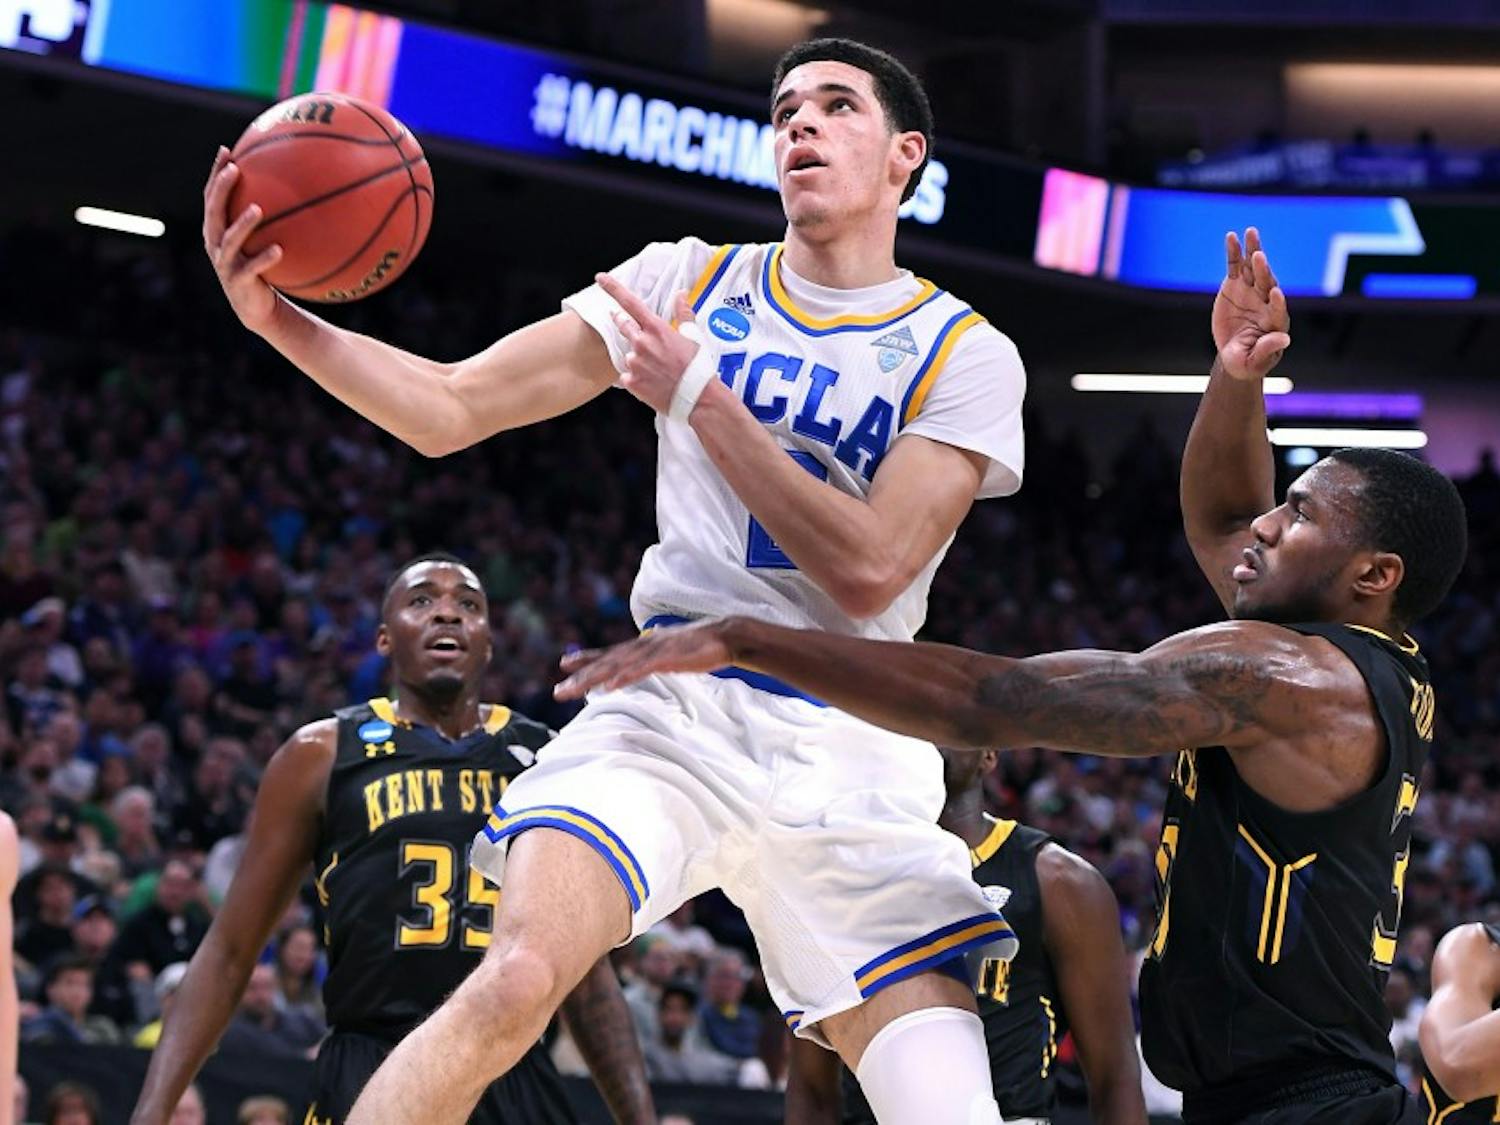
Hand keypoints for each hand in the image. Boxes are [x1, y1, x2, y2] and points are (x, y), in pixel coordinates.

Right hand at [202, 146, 282, 334]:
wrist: (258, 307)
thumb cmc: (262, 267)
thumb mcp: (262, 239)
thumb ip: (271, 216)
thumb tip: (297, 187)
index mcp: (217, 229)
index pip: (211, 196)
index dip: (216, 173)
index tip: (226, 150)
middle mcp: (216, 243)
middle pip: (213, 211)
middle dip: (221, 189)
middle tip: (234, 170)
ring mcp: (225, 263)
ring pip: (230, 240)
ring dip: (243, 224)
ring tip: (257, 209)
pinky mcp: (239, 282)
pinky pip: (252, 268)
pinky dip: (264, 259)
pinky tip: (279, 250)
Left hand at [556, 619, 735, 698]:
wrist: (726, 636)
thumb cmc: (699, 647)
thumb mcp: (670, 654)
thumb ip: (653, 659)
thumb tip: (643, 666)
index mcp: (643, 647)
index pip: (609, 653)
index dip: (586, 658)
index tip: (563, 665)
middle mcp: (643, 646)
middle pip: (606, 662)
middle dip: (580, 677)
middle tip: (558, 692)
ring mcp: (654, 651)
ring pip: (617, 666)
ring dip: (594, 678)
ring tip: (574, 691)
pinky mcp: (668, 658)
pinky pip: (642, 670)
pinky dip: (625, 677)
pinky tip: (610, 687)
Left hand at [593, 274, 700, 414]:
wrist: (698, 398)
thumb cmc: (698, 368)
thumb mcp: (693, 336)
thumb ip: (684, 312)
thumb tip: (681, 294)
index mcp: (656, 329)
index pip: (630, 302)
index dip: (613, 288)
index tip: (600, 278)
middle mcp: (641, 343)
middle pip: (622, 325)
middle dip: (623, 323)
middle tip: (634, 330)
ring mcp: (634, 363)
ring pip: (628, 355)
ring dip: (638, 358)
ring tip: (657, 369)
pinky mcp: (631, 382)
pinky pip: (628, 376)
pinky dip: (637, 378)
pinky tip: (652, 382)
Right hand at [1212, 227, 1291, 380]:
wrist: (1236, 354)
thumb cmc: (1248, 361)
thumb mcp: (1256, 362)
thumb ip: (1268, 349)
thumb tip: (1285, 338)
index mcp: (1274, 322)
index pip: (1278, 310)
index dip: (1277, 302)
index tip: (1275, 294)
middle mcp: (1266, 302)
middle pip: (1267, 283)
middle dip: (1264, 271)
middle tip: (1260, 257)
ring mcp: (1251, 291)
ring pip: (1254, 268)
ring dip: (1253, 251)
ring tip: (1251, 233)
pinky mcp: (1236, 285)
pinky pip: (1236, 266)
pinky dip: (1234, 252)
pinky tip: (1231, 237)